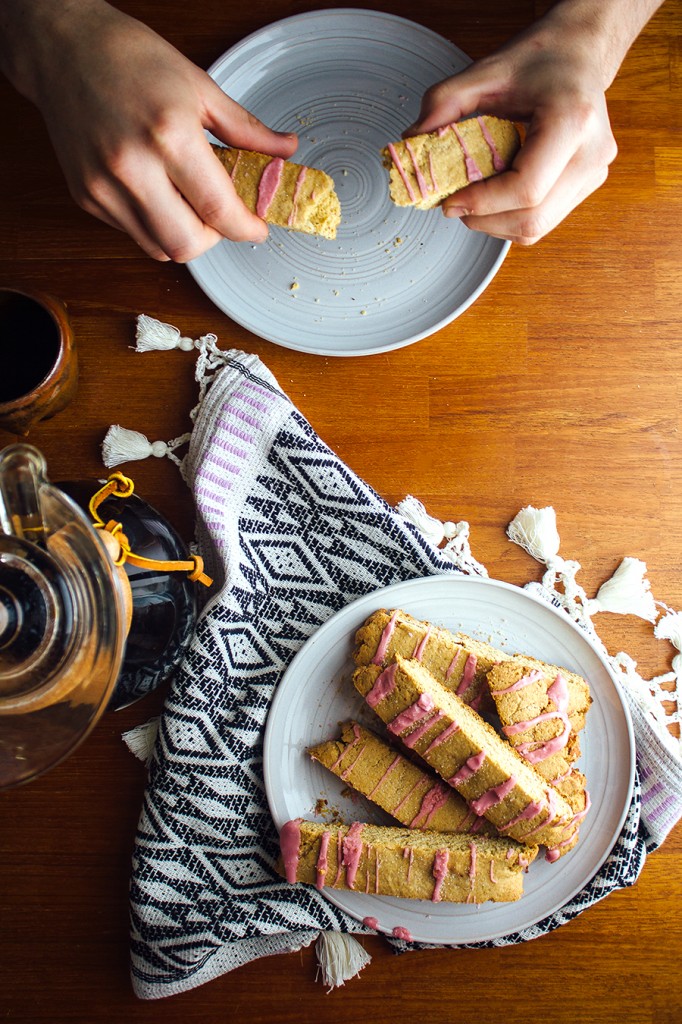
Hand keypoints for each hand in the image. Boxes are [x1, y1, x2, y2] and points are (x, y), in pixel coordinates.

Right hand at [6, 1, 297, 260]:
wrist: (60, 47)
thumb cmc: (129, 57)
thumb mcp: (199, 86)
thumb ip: (245, 130)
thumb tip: (285, 150)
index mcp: (168, 136)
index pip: (218, 210)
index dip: (245, 228)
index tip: (257, 228)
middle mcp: (132, 167)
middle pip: (186, 245)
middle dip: (213, 238)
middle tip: (220, 215)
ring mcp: (103, 186)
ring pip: (158, 249)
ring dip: (184, 236)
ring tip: (189, 202)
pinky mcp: (85, 196)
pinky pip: (132, 232)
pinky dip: (154, 224)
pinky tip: (157, 191)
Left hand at [408, 13, 619, 243]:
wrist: (580, 53)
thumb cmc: (540, 58)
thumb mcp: (486, 70)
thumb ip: (444, 103)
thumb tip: (411, 141)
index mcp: (572, 120)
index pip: (526, 188)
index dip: (482, 203)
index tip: (450, 201)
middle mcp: (592, 152)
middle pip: (533, 218)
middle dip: (485, 220)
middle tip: (455, 205)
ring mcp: (594, 172)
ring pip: (538, 227)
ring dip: (496, 223)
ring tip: (472, 200)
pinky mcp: (588, 184)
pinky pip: (544, 220)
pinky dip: (511, 218)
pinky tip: (495, 196)